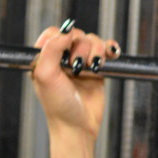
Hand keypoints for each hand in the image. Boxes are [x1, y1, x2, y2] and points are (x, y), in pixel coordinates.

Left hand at [32, 21, 119, 140]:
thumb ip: (52, 47)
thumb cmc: (58, 106)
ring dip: (96, 51)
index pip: (54, 32)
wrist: (78, 128)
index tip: (65, 53)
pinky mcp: (97, 71)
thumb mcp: (46, 74)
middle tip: (77, 68)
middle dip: (81, 49)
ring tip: (94, 68)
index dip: (63, 37)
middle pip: (76, 35)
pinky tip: (112, 53)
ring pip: (92, 41)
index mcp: (45, 57)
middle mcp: (63, 58)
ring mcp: (81, 64)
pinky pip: (106, 51)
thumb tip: (68, 29)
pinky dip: (110, 49)